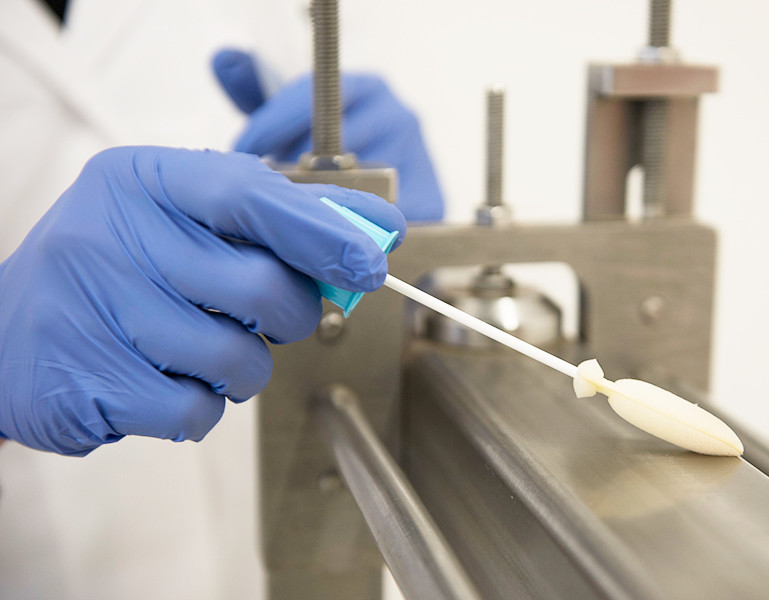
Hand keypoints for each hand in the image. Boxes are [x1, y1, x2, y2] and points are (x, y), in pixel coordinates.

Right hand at [0, 146, 404, 455]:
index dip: (324, 233)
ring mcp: (91, 309)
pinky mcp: (86, 381)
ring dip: (245, 367)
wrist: (9, 333)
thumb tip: (375, 230)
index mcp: (142, 181)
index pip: (252, 196)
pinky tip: (167, 378)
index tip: (371, 261)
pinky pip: (196, 409)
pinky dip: (203, 403)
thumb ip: (278, 219)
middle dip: (291, 315)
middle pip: (261, 287)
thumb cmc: (119, 269)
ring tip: (206, 348)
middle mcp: (110, 235)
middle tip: (273, 315)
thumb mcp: (184, 217)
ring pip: (236, 358)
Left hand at [212, 49, 444, 221]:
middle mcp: (398, 117)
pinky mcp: (431, 201)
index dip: (274, 124)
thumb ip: (258, 94)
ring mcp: (418, 159)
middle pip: (336, 143)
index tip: (244, 149)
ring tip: (287, 218)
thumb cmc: (333, 159)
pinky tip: (324, 238)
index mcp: (367, 89)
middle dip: (292, 168)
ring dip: (319, 204)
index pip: (316, 97)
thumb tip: (223, 58)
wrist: (394, 202)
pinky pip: (383, 217)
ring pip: (357, 184)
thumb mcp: (294, 122)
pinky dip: (353, 230)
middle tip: (260, 191)